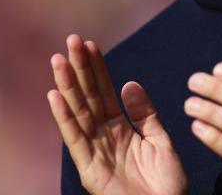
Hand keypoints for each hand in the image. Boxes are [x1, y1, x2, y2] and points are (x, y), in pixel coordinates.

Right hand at [47, 35, 187, 194]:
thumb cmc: (167, 185)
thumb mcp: (160, 141)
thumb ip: (145, 114)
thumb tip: (128, 83)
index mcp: (120, 130)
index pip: (105, 93)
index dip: (98, 69)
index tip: (91, 44)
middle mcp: (103, 138)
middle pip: (88, 97)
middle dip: (80, 69)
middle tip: (70, 41)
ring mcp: (95, 153)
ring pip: (78, 113)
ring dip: (67, 86)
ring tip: (58, 60)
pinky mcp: (89, 170)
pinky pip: (75, 140)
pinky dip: (64, 118)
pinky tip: (55, 96)